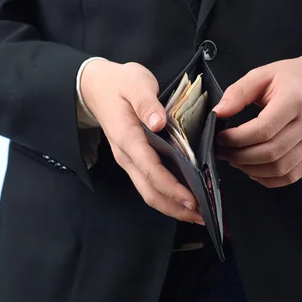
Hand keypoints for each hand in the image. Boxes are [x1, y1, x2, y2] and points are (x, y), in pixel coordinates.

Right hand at [81, 59, 203, 223]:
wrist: (97, 87)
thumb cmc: (119, 83)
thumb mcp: (135, 83)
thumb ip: (146, 102)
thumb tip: (158, 123)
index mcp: (128, 138)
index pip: (151, 170)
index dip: (172, 188)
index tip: (193, 199)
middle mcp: (127, 156)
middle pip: (150, 192)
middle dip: (176, 208)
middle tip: (204, 217)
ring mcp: (130, 161)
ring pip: (150, 193)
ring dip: (173, 207)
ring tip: (199, 214)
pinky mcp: (135, 160)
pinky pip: (150, 184)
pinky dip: (169, 196)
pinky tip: (185, 199)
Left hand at [213, 50, 301, 187]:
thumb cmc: (291, 78)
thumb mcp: (262, 74)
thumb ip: (238, 93)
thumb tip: (218, 113)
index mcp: (296, 100)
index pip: (263, 129)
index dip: (237, 139)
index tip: (220, 138)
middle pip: (270, 152)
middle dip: (240, 156)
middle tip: (223, 152)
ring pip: (279, 168)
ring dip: (251, 169)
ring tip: (235, 159)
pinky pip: (291, 176)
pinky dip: (268, 179)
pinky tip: (252, 170)